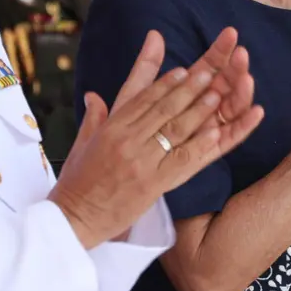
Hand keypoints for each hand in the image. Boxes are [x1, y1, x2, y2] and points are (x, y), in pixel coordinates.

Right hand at [49, 28, 263, 248]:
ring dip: (197, 111)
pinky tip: (215, 133)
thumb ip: (94, 118)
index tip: (182, 70)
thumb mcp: (82, 145)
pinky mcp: (152, 183)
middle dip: (186, 90)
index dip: (164, 83)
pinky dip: (199, 145)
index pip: (142, 99)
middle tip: (207, 74)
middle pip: (162, 109)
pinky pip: (181, 159)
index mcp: (111, 129)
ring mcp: (141, 161)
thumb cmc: (77, 184)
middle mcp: (127, 140)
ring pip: (174, 129)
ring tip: (216, 95)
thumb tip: (93, 96)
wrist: (74, 220)